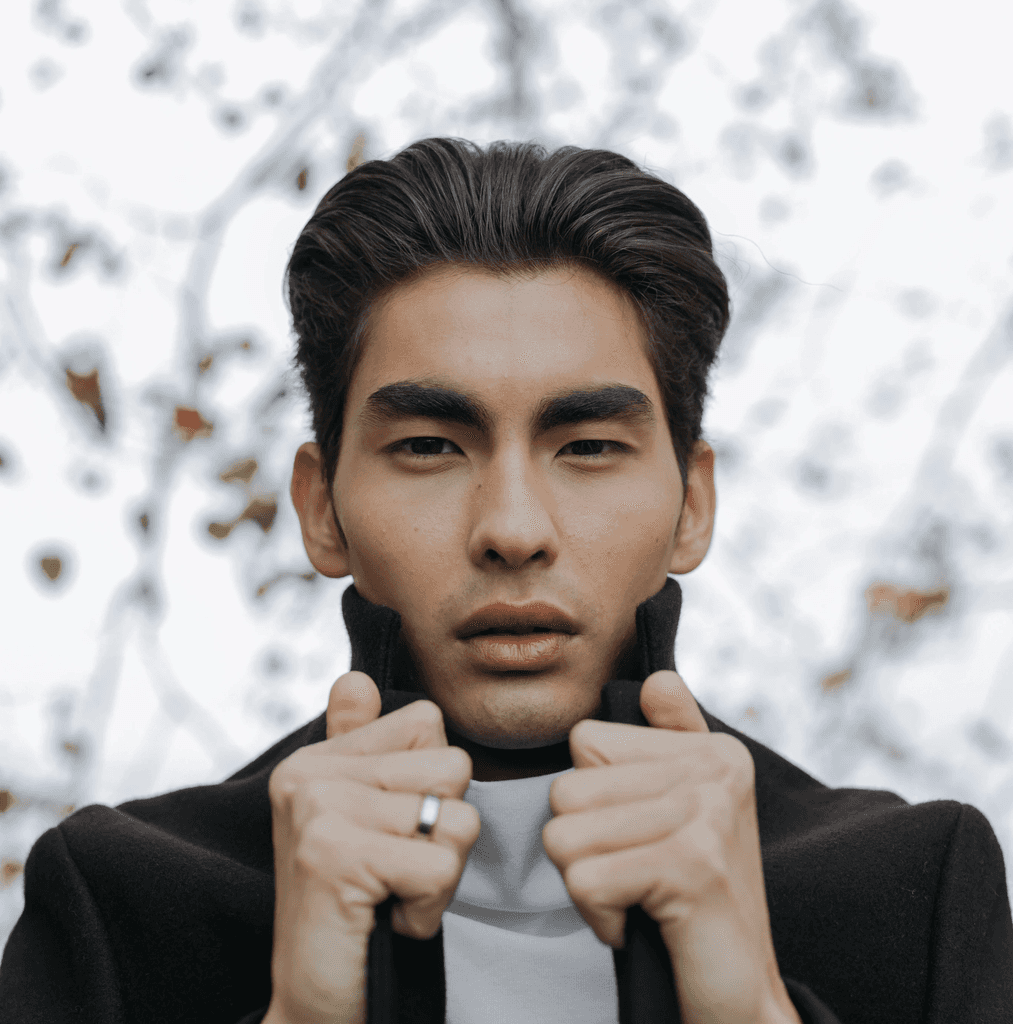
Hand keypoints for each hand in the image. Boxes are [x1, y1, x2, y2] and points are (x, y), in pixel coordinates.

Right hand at [264, 672, 480, 1023]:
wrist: (312, 1006)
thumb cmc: (352, 911)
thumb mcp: (359, 820)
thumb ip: (357, 744)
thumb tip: (355, 677)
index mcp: (319, 758)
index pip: (428, 722)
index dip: (434, 786)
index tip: (392, 834)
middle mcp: (309, 772)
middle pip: (452, 767)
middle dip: (442, 833)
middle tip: (392, 872)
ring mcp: (317, 810)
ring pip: (455, 817)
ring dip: (438, 874)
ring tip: (388, 895)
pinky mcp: (333, 855)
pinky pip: (441, 866)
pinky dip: (428, 909)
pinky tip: (386, 921)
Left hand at [542, 670, 800, 1023]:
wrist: (742, 997)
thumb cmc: (696, 903)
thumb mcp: (686, 812)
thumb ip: (670, 739)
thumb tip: (657, 679)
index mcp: (712, 749)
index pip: (585, 741)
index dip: (592, 800)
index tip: (638, 837)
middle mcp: (716, 769)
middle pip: (566, 788)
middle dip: (582, 847)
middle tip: (635, 877)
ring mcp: (707, 813)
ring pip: (564, 834)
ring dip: (586, 883)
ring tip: (638, 898)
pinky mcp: (692, 865)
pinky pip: (584, 879)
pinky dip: (599, 917)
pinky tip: (640, 925)